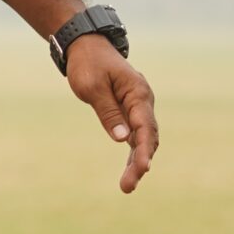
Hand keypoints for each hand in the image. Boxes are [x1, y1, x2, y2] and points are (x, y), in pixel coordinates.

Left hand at [65, 37, 158, 194]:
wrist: (86, 46)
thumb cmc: (88, 64)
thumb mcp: (93, 87)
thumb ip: (108, 113)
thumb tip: (122, 139)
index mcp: (138, 93)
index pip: (145, 126)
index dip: (143, 150)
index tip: (142, 169)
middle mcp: (143, 101)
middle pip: (147, 136)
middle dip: (140, 162)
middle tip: (127, 187)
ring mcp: (137, 106)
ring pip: (143, 138)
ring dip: (137, 162)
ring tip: (127, 186)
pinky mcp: (129, 111)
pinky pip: (135, 135)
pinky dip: (133, 152)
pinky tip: (130, 171)